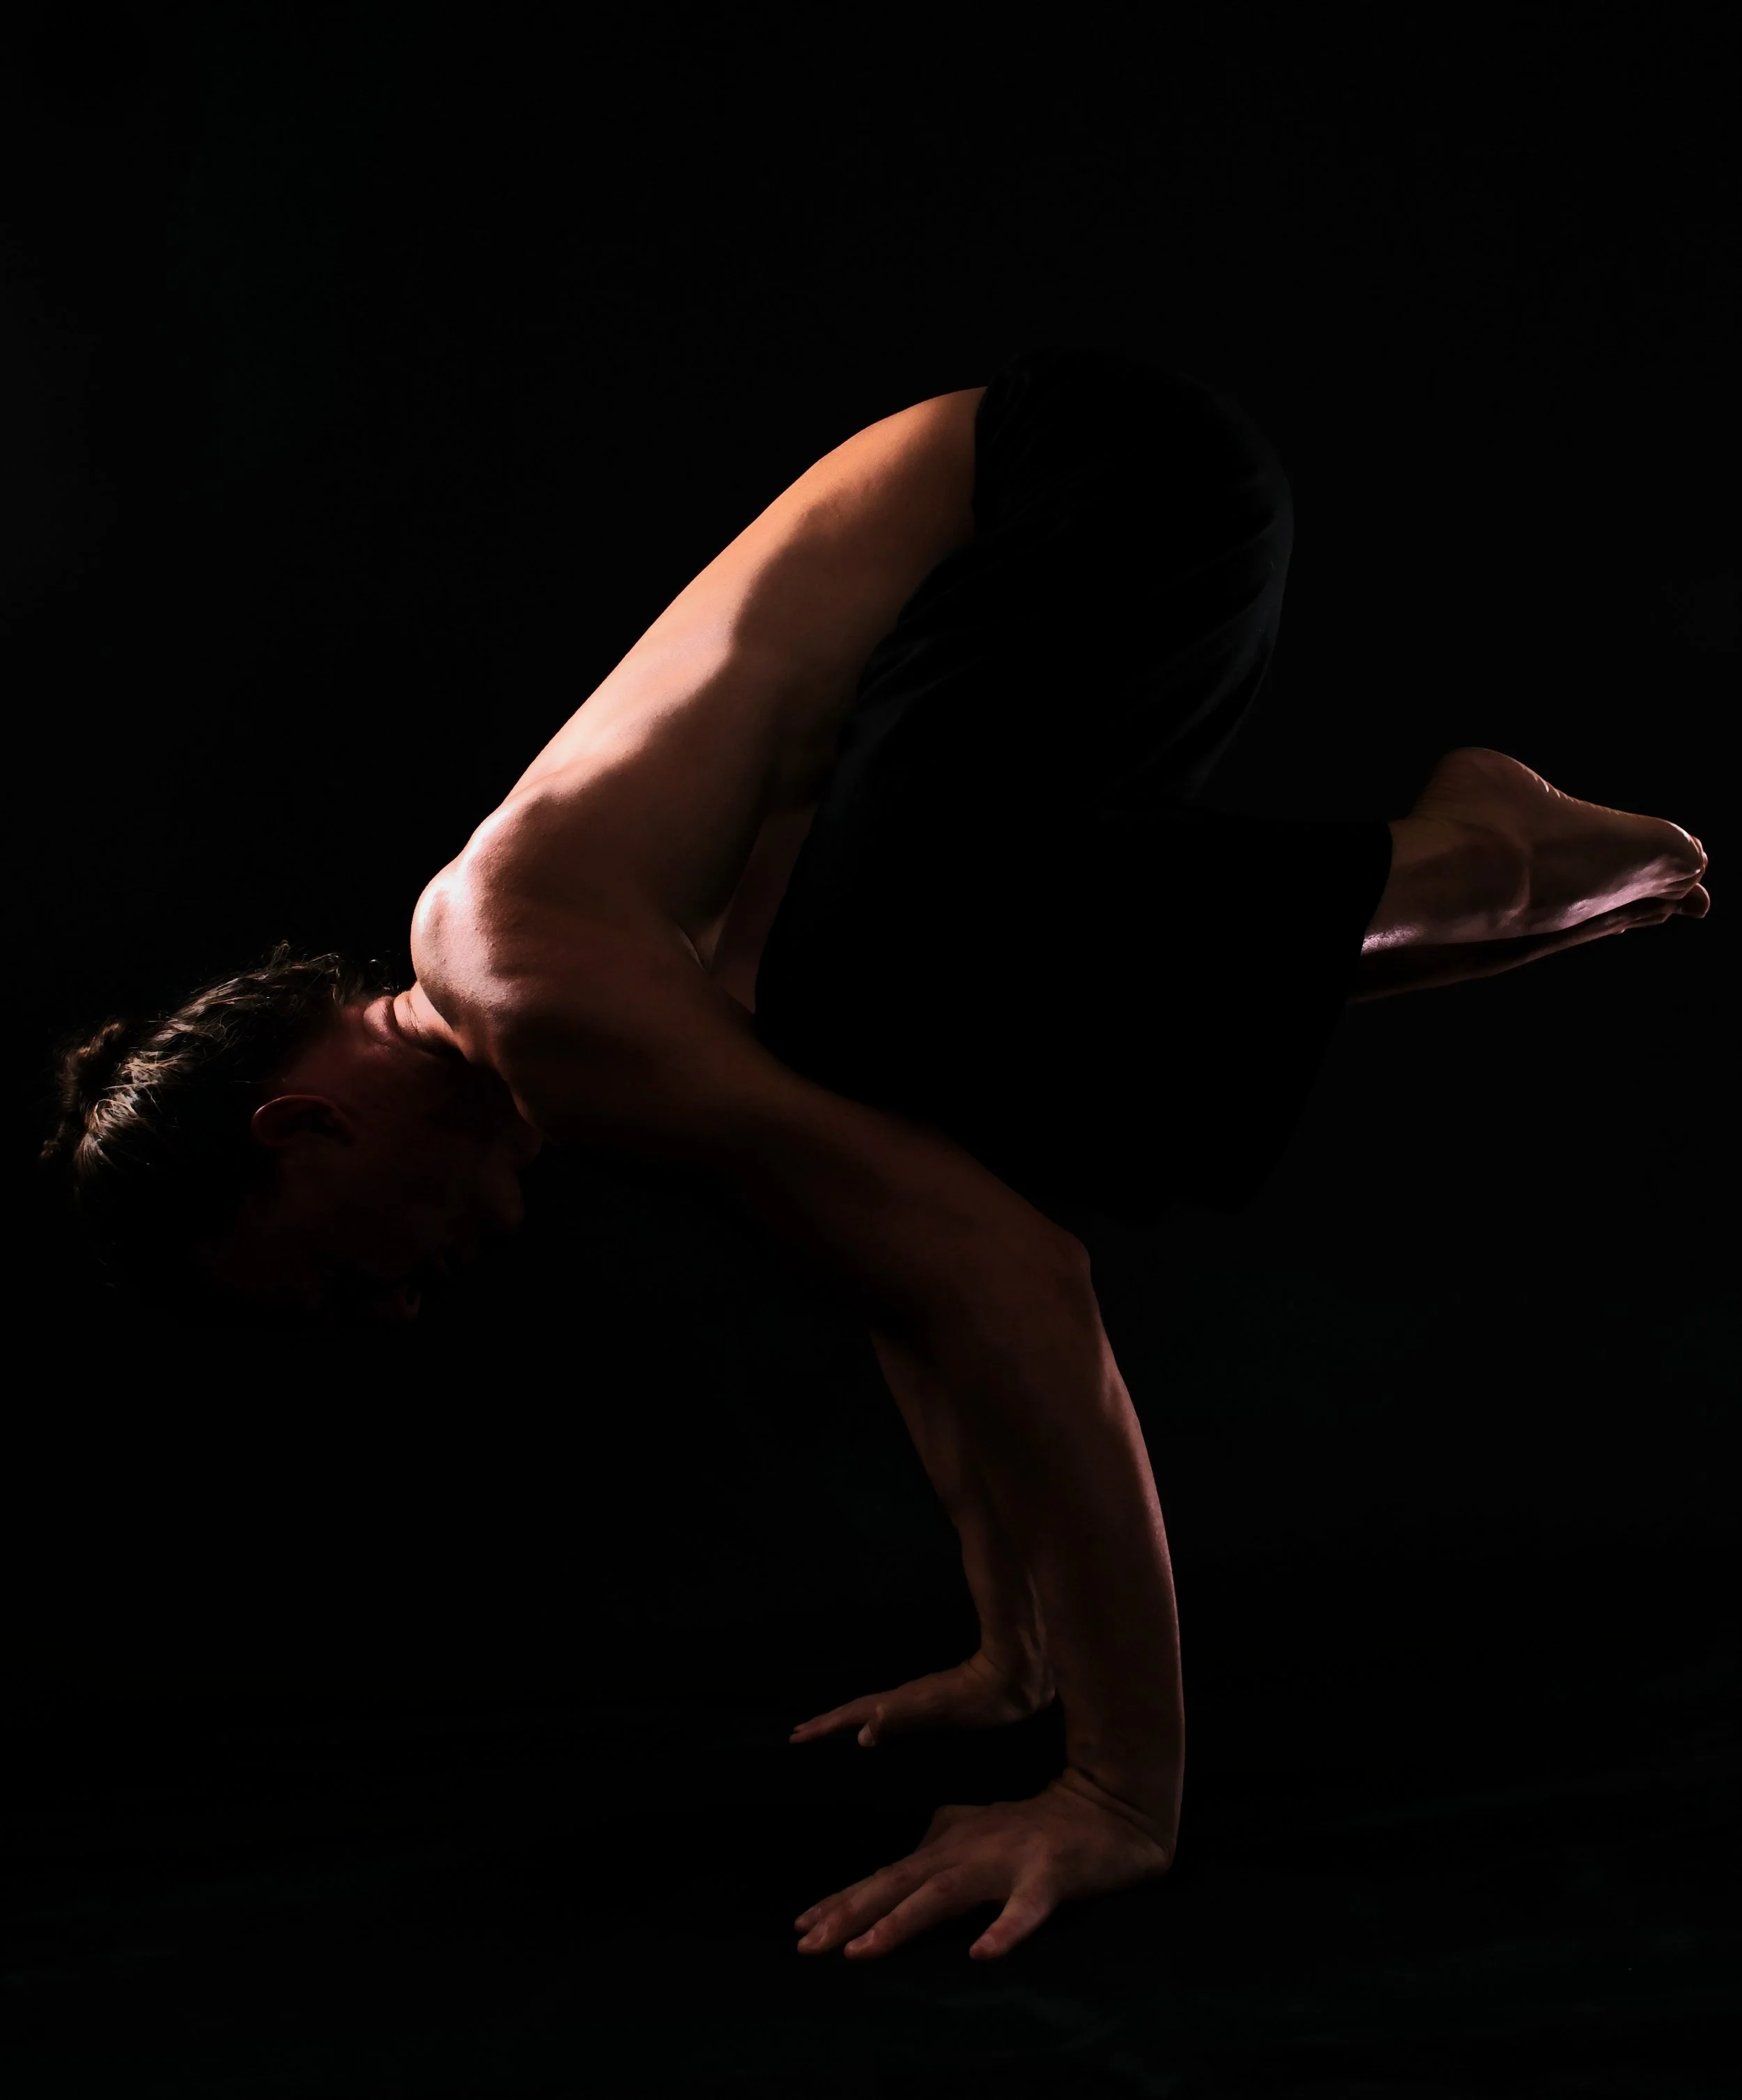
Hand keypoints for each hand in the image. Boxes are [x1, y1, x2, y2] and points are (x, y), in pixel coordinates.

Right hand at [788, 1647, 1055, 1748]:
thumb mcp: (940, 1711)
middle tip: (801, 1734)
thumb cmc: (983, 1699)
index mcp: (901, 1702)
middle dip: (829, 1723)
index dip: (826, 1725)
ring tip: (830, 1731)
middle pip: (858, 1710)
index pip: (854, 1714)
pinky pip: (892, 1713)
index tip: (796, 1736)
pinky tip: (879, 1732)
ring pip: (874, 1710)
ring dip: (849, 1721)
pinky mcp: (936, 1702)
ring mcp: (920, 1699)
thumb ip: (900, 1720)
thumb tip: (859, 1736)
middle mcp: (905, 1698)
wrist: (1018, 1675)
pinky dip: (874, 1721)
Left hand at [792, 1768, 1175, 1961]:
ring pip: (945, 1895)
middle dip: (850, 1913)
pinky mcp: (1048, 1876)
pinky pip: (1025, 1909)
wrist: (1109, 1807)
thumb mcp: (982, 1827)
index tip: (801, 1926)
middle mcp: (967, 1852)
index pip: (887, 1877)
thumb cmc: (1042, 1825)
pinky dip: (1004, 1930)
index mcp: (951, 1846)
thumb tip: (911, 1852)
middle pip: (900, 1885)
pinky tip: (982, 1955)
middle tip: (807, 1943)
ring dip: (902, 1922)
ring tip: (862, 1950)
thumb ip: (943, 1835)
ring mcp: (1006, 1863)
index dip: (843, 1901)